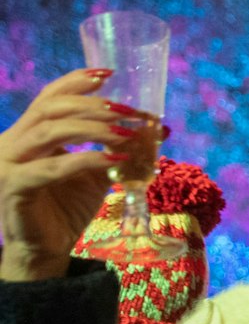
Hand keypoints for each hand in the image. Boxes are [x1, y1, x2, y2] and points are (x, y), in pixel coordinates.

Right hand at [0, 70, 148, 281]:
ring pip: (49, 131)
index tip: (109, 74)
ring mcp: (8, 164)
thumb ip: (119, 148)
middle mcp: (13, 143)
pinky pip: (52, 168)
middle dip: (93, 105)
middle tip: (129, 110)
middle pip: (50, 108)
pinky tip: (116, 159)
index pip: (49, 98)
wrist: (47, 249)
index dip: (76, 83)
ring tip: (128, 132)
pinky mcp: (15, 188)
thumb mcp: (98, 173)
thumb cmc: (68, 208)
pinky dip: (86, 160)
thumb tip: (158, 128)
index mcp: (28, 134)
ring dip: (93, 128)